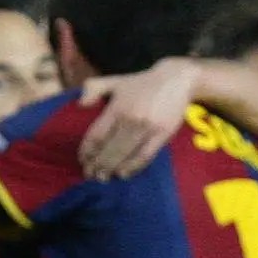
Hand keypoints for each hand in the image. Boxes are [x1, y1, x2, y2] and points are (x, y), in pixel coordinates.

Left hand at [78, 58, 200, 180]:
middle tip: (91, 175)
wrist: (176, 79)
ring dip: (112, 169)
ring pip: (126, 155)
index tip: (82, 160)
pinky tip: (124, 173)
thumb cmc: (142, 82)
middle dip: (97, 165)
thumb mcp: (115, 80)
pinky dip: (133, 167)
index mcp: (116, 107)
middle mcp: (130, 118)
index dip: (87, 151)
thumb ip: (94, 88)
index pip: (96, 135)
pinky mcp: (163, 134)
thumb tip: (80, 104)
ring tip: (104, 177)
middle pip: (109, 149)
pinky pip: (146, 156)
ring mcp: (148, 128)